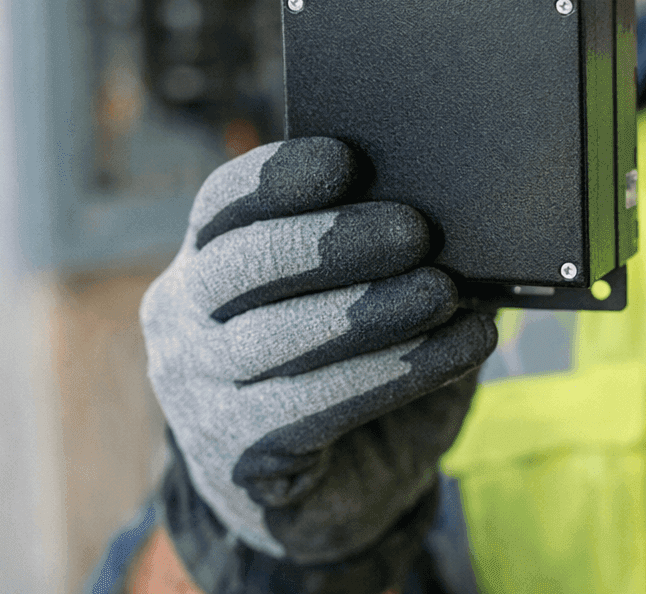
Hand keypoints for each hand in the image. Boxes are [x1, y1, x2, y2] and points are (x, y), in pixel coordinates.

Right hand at [141, 138, 497, 589]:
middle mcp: (184, 320)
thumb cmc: (355, 362)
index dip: (280, 177)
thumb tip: (458, 208)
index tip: (347, 159)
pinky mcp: (240, 455)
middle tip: (415, 230)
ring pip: (276, 340)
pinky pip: (316, 407)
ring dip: (371, 312)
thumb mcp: (359, 296)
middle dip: (333, 242)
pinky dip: (397, 372)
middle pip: (243, 264)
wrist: (339, 486)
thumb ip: (386, 252)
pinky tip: (462, 348)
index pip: (225, 203)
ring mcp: (199, 391)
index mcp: (208, 259)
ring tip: (444, 292)